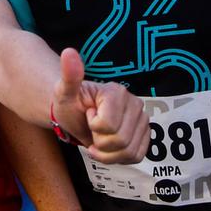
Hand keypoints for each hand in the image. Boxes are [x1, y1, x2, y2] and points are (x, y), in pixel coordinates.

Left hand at [50, 49, 148, 163]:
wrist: (78, 115)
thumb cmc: (71, 104)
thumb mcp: (64, 92)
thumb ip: (69, 75)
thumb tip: (68, 52)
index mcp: (117, 92)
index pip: (107, 125)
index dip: (93, 126)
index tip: (88, 114)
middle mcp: (135, 103)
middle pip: (119, 141)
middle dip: (99, 142)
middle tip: (93, 128)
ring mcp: (143, 119)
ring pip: (128, 151)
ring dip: (108, 153)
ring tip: (99, 139)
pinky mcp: (146, 134)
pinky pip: (136, 156)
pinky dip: (119, 158)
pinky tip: (109, 148)